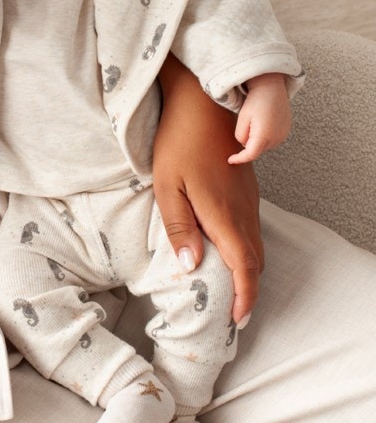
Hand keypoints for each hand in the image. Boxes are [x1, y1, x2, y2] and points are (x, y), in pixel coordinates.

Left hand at [154, 55, 262, 323]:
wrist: (203, 103)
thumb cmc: (178, 142)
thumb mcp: (168, 187)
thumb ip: (180, 228)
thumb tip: (190, 267)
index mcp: (223, 214)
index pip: (243, 267)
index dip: (244, 297)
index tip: (237, 319)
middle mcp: (242, 210)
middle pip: (254, 261)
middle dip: (247, 290)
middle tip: (232, 313)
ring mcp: (247, 198)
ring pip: (255, 244)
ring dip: (246, 270)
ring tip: (229, 289)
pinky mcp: (245, 188)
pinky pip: (251, 227)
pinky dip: (245, 249)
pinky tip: (226, 251)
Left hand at [228, 73, 290, 164]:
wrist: (271, 87)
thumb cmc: (255, 100)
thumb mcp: (242, 118)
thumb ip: (241, 136)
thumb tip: (245, 145)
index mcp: (264, 135)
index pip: (250, 155)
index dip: (239, 159)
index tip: (230, 160)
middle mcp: (276, 138)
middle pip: (257, 150)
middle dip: (248, 143)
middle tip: (246, 123)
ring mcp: (283, 135)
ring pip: (264, 145)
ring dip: (257, 140)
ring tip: (257, 120)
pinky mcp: (286, 131)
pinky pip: (272, 139)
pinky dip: (265, 136)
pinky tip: (264, 121)